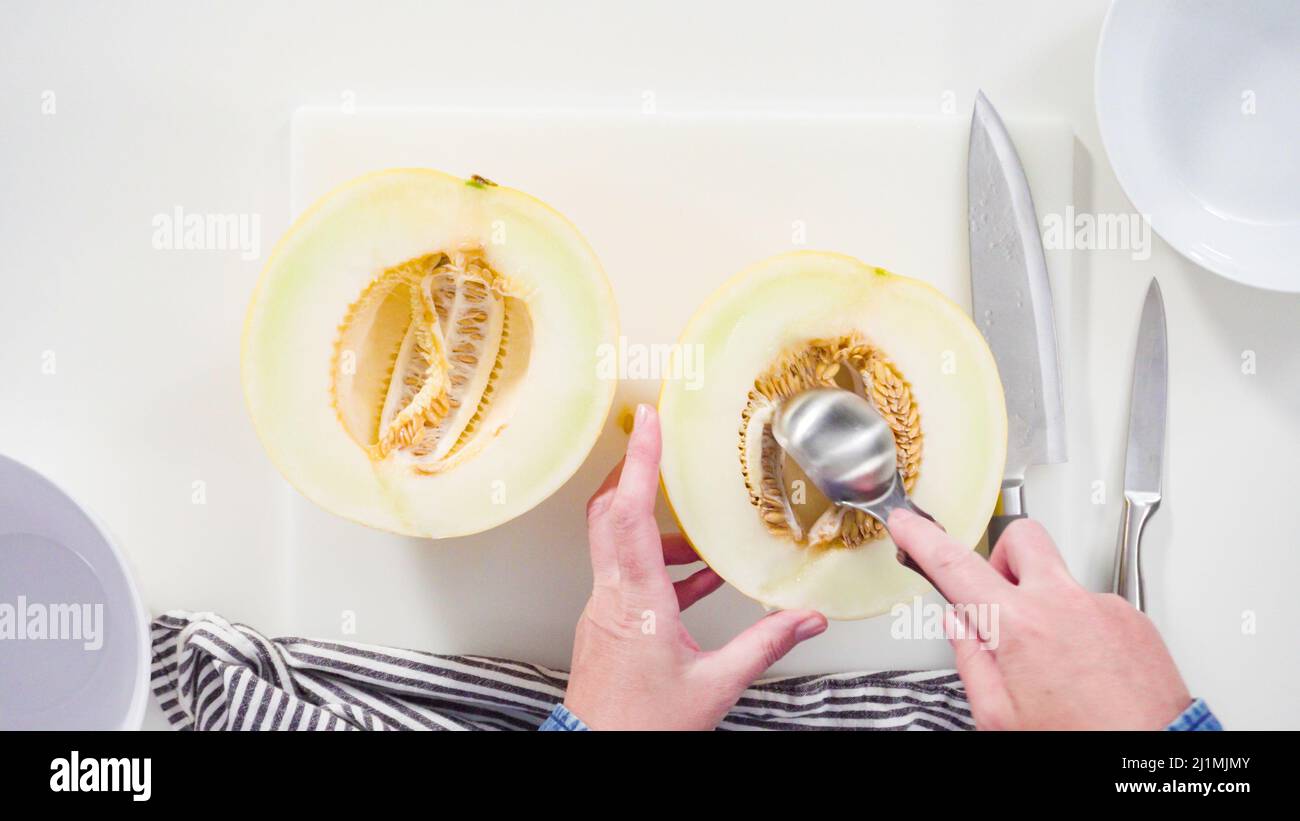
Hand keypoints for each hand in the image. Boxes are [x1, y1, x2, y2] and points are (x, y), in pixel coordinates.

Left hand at [563, 404, 827, 729]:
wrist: (598, 753)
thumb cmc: (641, 727)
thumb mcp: (714, 685)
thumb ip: (763, 646)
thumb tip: (804, 619)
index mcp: (636, 600)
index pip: (629, 513)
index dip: (639, 463)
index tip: (648, 423)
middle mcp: (612, 596)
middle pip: (610, 514)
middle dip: (634, 474)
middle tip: (657, 444)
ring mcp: (604, 610)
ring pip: (618, 544)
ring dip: (655, 529)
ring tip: (700, 537)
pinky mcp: (608, 625)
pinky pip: (629, 576)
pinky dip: (661, 567)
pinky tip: (697, 582)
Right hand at [888, 509, 1190, 728]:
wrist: (1150, 758)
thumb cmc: (1079, 741)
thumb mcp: (999, 715)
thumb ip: (972, 661)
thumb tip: (960, 625)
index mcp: (1019, 626)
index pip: (955, 565)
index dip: (923, 539)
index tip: (906, 524)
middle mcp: (1063, 603)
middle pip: (1021, 538)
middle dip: (1001, 557)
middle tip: (998, 596)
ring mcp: (1103, 606)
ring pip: (1061, 580)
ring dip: (1047, 605)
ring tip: (1055, 659)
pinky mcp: (1134, 619)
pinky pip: (1094, 607)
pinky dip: (1082, 629)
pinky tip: (1086, 668)